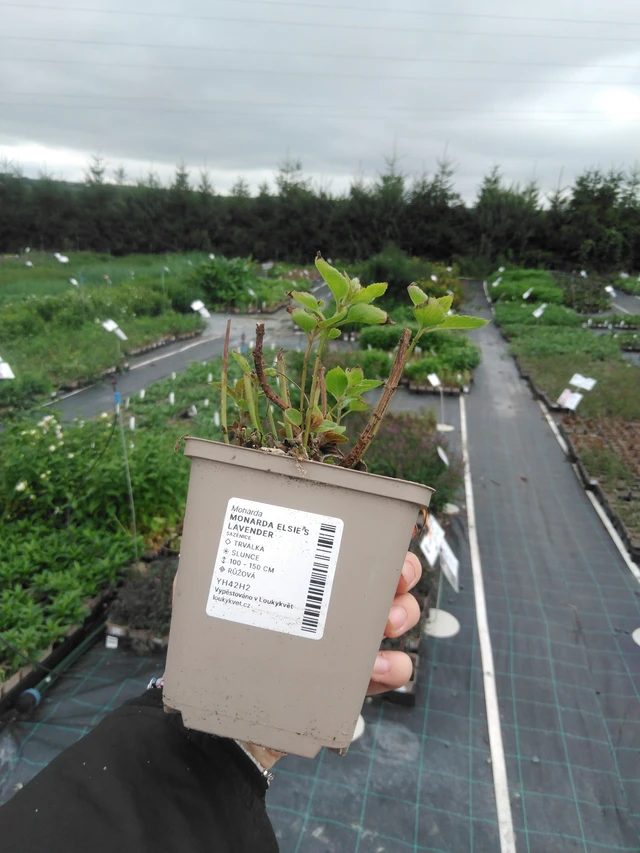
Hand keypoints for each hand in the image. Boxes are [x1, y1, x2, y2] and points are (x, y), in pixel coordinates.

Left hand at [170, 551, 422, 769]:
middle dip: (401, 573)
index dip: (377, 541)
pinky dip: (394, 669)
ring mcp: (347, 647)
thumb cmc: (216, 655)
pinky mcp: (351, 686)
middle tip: (394, 580)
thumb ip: (205, 570)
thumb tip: (208, 533)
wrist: (219, 724)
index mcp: (308, 580)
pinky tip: (377, 668)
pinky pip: (388, 676)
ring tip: (387, 624)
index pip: (350, 549)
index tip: (383, 542)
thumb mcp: (203, 605)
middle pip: (386, 579)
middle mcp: (335, 608)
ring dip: (403, 615)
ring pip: (396, 621)